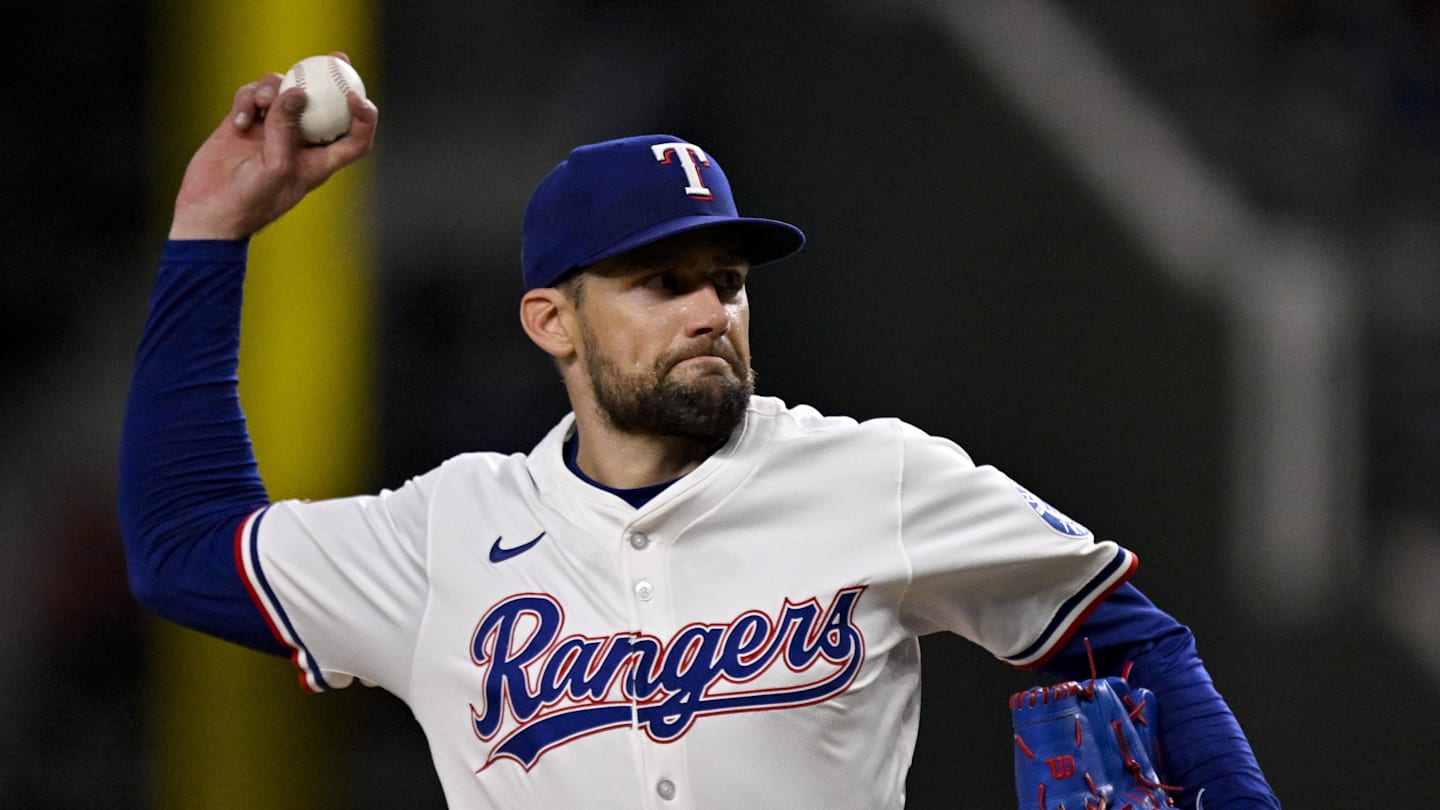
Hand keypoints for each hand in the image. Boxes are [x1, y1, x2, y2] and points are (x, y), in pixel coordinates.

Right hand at [168, 52, 378, 239]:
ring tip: (262, 102)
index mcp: (318, 160)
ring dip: (275, 88)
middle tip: (336, 57)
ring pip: (284, 92)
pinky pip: (252, 97)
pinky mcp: (244, 123)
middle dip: (332, 79)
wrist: (209, 212)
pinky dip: (247, 100)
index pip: (353, 138)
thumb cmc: (250, 200)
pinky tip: (238, 120)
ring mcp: (270, 130)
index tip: (356, 97)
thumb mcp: (276, 167)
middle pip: (323, 104)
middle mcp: (298, 142)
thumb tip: (297, 91)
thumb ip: (286, 129)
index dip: (364, 117)